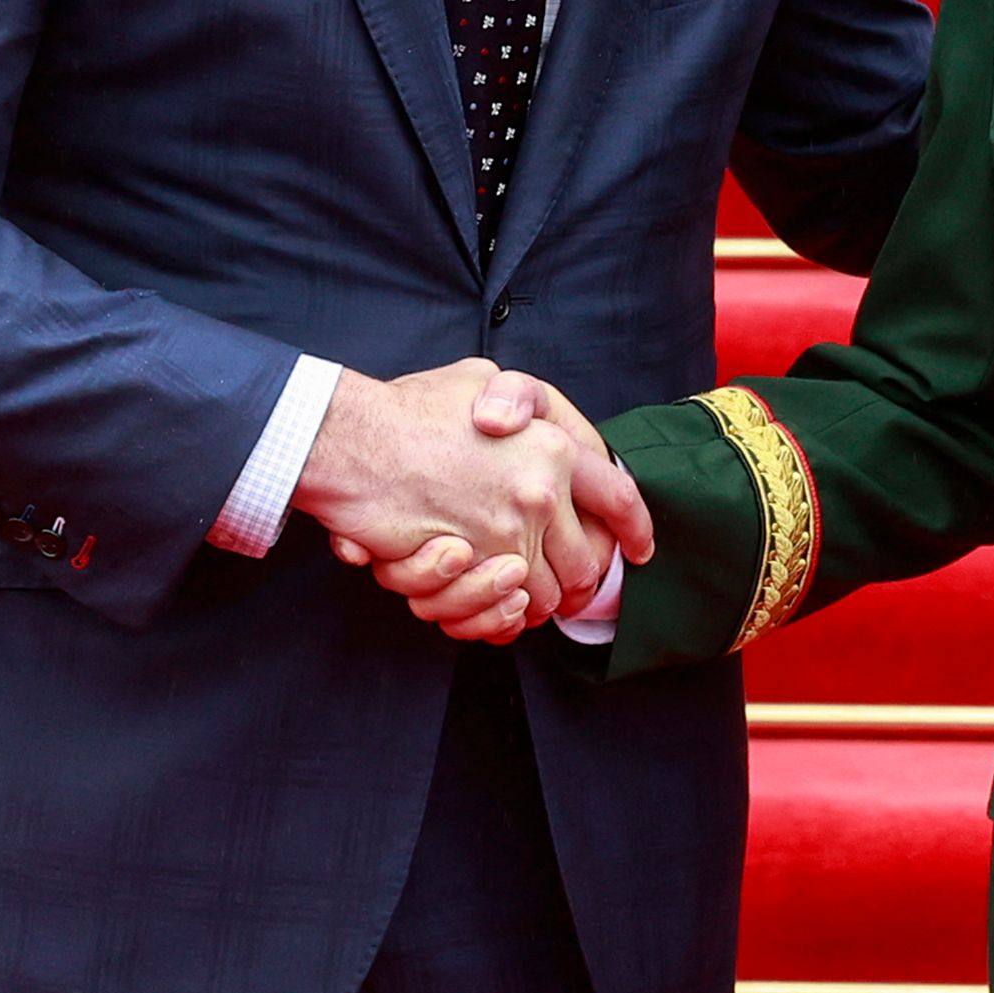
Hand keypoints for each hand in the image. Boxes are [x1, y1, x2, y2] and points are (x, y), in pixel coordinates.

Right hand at [295, 360, 648, 641]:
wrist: (354, 441)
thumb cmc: (409, 407)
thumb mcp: (479, 378)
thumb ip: (517, 398)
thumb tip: (525, 418)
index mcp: (554, 448)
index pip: (618, 498)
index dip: (635, 528)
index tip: (639, 549)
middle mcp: (541, 493)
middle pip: (586, 560)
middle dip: (580, 578)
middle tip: (567, 584)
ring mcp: (507, 534)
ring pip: (545, 592)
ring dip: (537, 599)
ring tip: (523, 593)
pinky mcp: (472, 566)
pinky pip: (506, 608)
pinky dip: (504, 614)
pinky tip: (497, 604)